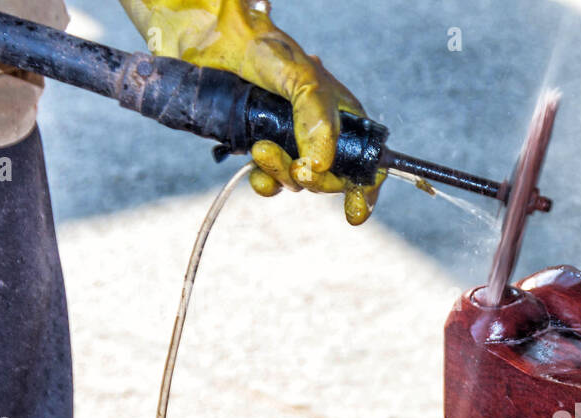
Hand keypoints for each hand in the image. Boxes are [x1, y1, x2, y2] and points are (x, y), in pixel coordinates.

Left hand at [119, 0, 382, 223]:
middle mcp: (321, 135)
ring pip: (299, 181)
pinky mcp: (262, 149)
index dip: (364, 187)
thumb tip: (319, 168)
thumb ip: (318, 124)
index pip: (364, 160)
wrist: (216, 43)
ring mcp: (291, 143)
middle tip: (299, 172)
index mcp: (343, 117)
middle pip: (331, 177)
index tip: (354, 211)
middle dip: (316, 180)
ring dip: (282, 173)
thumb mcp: (305, 82)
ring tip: (261, 150)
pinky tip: (256, 174)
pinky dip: (265, 182)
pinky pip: (270, 180)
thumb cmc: (268, 51)